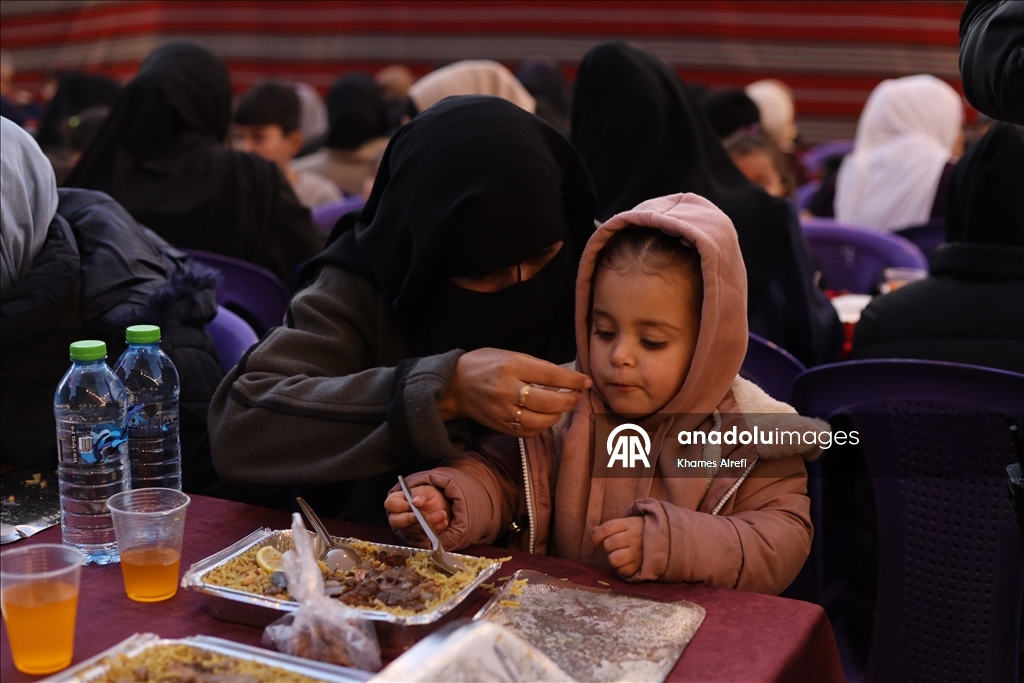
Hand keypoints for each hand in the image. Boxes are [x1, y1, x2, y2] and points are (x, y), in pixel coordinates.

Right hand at [384, 484, 451, 546]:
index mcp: (397, 501)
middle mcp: (399, 516)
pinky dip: (435, 529)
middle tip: (425, 517)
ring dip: (428, 524)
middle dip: (412, 520)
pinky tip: (443, 522)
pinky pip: (423, 536)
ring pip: (412, 530)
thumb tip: (415, 500)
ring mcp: (408, 528)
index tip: (414, 504)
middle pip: (396, 522)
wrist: (444, 507)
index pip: (390, 504)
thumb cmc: (431, 497)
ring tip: (442, 515)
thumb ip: (420, 493)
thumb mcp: (427, 490)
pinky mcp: (418, 537)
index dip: (400, 506)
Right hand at [437, 348, 590, 435]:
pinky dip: (542, 426)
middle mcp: (507, 390)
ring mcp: (503, 411)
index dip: (572, 380)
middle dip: (569, 400)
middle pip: (548, 402)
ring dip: (557, 414)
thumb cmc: (484, 364)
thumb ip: (535, 366)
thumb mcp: (509, 355)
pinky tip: (545, 417)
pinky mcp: (501, 426)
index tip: (585, 381)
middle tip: (576, 396)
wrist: (454, 385)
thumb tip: (564, 379)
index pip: (550, 375)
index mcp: (511, 366)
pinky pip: (529, 431)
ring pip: (541, 421)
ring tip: (561, 406)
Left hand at [591, 516, 643, 577]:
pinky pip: (623, 571)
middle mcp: (635, 537)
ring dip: (613, 558)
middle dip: (608, 547)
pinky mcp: (642, 567)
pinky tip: (628, 563)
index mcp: (631, 524)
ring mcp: (639, 553)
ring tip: (620, 556)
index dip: (596, 536)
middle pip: (608, 544)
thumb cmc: (643, 532)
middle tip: (615, 547)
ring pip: (613, 559)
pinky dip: (622, 569)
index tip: (593, 542)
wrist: (669, 541)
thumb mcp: (629, 524)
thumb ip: (611, 527)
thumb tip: (593, 531)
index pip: (607, 528)